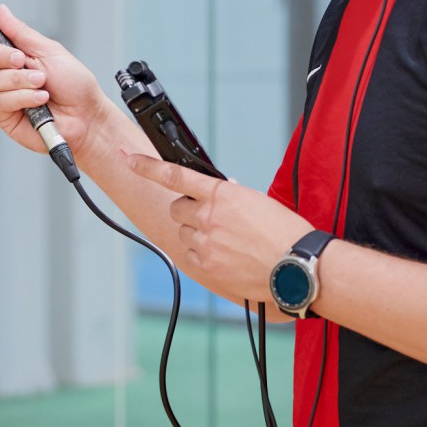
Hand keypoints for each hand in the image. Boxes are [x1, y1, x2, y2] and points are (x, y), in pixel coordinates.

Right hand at [0, 5, 112, 155]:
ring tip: (41, 82)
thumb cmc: (73, 83)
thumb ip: (21, 33)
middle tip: (21, 59)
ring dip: (18, 79)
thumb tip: (1, 12)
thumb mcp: (49, 50)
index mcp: (9, 54)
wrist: (86, 114)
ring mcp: (1, 96)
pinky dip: (24, 97)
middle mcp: (1, 74)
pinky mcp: (4, 117)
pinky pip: (1, 101)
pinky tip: (41, 99)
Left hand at [125, 153, 312, 306]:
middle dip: (190, 210)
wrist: (298, 267)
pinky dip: (203, 254)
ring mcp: (205, 242)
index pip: (174, 175)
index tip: (128, 159)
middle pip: (178, 208)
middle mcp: (208, 216)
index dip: (146, 166)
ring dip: (198, 232)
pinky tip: (226, 256)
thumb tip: (215, 195)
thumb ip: (229, 196)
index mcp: (221, 194)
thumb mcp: (257, 201)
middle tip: (213, 218)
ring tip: (228, 240)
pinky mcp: (205, 266)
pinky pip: (191, 254)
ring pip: (184, 232)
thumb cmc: (285, 232)